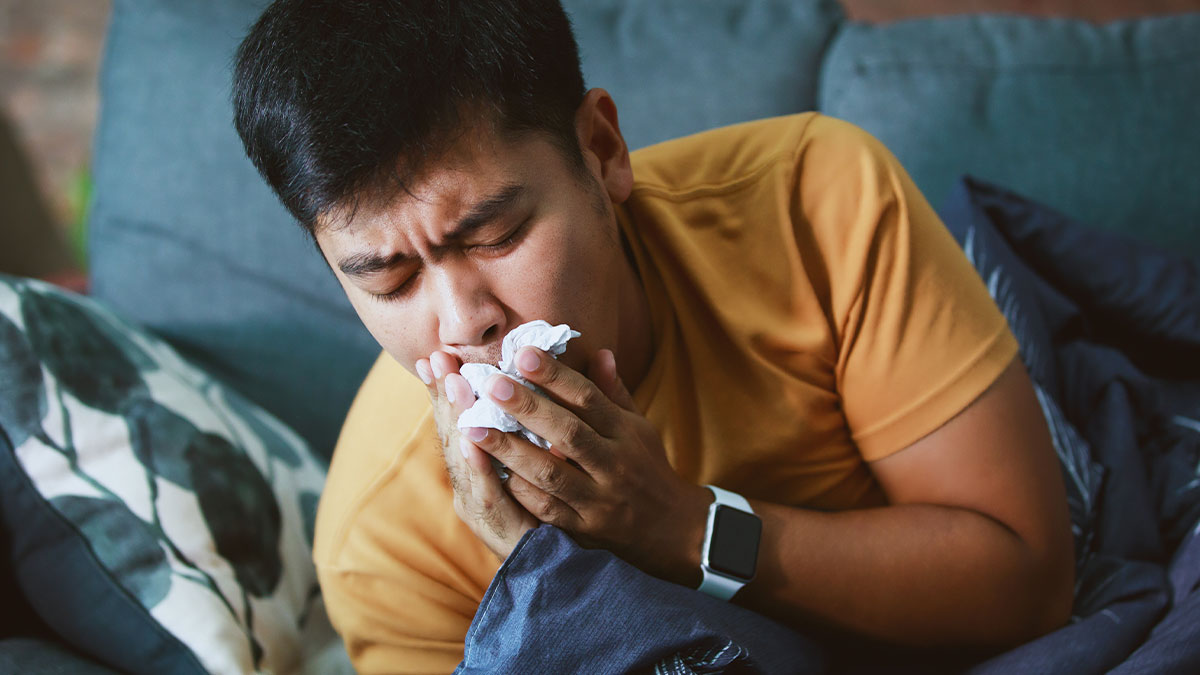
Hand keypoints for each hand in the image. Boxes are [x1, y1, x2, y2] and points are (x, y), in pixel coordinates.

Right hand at [416, 351, 536, 559]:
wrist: (568, 570)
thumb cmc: (555, 510)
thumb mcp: (545, 461)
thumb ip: (538, 423)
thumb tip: (543, 373)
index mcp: (480, 472)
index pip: (460, 424)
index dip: (447, 391)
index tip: (437, 355)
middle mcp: (473, 491)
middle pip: (454, 438)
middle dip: (445, 398)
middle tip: (438, 360)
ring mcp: (484, 513)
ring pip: (464, 464)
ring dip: (458, 423)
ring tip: (455, 386)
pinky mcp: (502, 534)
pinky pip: (488, 498)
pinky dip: (479, 470)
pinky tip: (473, 442)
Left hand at [459, 347, 711, 584]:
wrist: (675, 531)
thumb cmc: (648, 468)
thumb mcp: (639, 428)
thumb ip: (614, 392)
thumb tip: (599, 351)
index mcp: (626, 433)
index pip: (588, 398)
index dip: (555, 375)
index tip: (522, 353)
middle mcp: (615, 464)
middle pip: (568, 432)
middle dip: (528, 407)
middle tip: (492, 383)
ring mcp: (599, 500)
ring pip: (551, 473)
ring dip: (510, 450)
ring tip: (474, 427)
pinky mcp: (584, 529)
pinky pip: (546, 510)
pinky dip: (518, 490)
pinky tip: (490, 471)